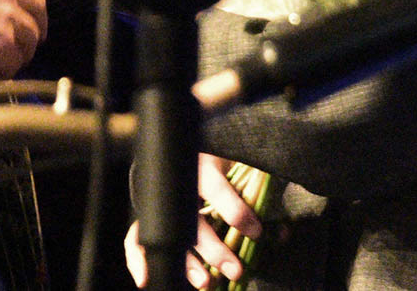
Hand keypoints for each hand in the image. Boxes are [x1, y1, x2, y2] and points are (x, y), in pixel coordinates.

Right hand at [0, 0, 46, 77]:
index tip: (22, 3)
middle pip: (37, 3)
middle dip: (33, 20)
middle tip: (25, 34)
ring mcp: (8, 13)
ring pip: (31, 34)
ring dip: (22, 47)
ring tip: (6, 56)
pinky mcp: (5, 42)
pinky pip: (17, 58)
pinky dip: (8, 66)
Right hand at [124, 153, 261, 288]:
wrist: (192, 140)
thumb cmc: (223, 155)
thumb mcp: (241, 164)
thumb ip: (258, 193)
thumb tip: (281, 233)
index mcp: (202, 164)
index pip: (216, 188)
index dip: (235, 211)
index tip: (255, 231)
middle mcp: (178, 183)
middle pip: (191, 220)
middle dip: (214, 250)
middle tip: (236, 269)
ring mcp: (163, 198)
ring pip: (167, 233)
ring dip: (187, 262)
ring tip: (206, 284)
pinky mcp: (150, 212)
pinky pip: (135, 236)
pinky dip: (138, 260)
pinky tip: (147, 280)